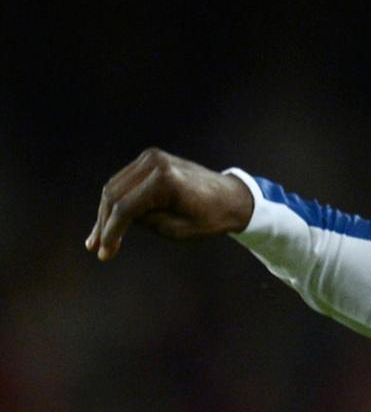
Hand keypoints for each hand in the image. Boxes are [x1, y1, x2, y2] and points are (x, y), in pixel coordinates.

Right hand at [85, 147, 253, 260]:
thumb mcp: (177, 231)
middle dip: (103, 223)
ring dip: (105, 213)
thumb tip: (116, 219)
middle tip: (96, 248)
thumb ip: (145, 223)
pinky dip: (117, 200)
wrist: (231, 197)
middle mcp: (155, 163)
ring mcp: (152, 157)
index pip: (125, 208)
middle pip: (114, 195)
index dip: (111, 232)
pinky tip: (108, 221)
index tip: (104, 253)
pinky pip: (124, 181)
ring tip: (97, 240)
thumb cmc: (210, 218)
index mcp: (165, 181)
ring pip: (114, 187)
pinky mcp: (150, 159)